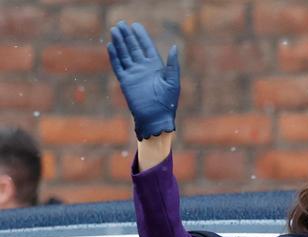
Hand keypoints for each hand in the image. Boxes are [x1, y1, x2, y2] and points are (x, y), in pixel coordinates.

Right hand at [107, 21, 179, 139]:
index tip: (136, 25)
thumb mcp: (173, 82)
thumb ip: (172, 64)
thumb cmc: (168, 103)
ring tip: (114, 30)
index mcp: (156, 67)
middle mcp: (144, 69)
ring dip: (119, 43)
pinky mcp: (126, 82)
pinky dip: (114, 57)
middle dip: (127, 36)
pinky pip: (118, 67)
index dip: (141, 36)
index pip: (147, 47)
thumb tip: (174, 47)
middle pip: (133, 48)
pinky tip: (110, 46)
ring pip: (124, 55)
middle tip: (121, 23)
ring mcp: (134, 75)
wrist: (156, 119)